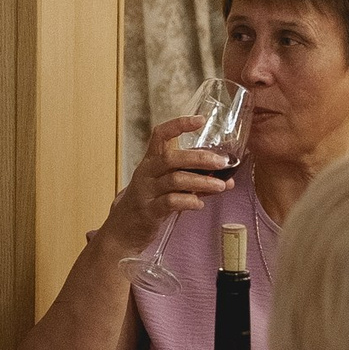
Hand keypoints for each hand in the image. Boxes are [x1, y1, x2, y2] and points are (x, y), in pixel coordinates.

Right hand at [95, 117, 236, 257]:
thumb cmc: (148, 203)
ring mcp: (146, 192)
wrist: (123, 230)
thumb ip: (194, 181)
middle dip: (199, 158)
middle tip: (221, 163)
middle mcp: (146, 173)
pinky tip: (200, 204)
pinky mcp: (149, 211)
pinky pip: (170, 202)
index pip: (161, 135)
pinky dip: (189, 201)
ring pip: (175, 180)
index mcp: (150, 162)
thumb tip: (225, 180)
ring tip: (220, 186)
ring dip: (201, 182)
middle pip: (171, 158)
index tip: (200, 120)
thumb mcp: (167, 187)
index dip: (179, 124)